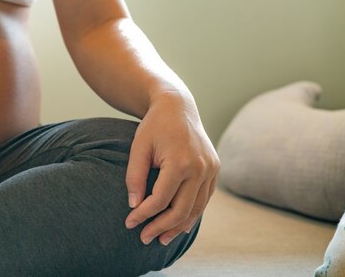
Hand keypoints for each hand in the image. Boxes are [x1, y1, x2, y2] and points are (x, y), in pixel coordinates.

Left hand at [124, 91, 219, 244]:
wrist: (177, 106)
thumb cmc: (153, 126)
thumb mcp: (138, 148)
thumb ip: (135, 177)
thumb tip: (134, 206)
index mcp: (179, 162)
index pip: (160, 199)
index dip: (143, 215)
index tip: (129, 223)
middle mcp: (200, 168)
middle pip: (181, 210)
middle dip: (161, 227)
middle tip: (144, 238)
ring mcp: (211, 169)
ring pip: (196, 208)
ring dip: (179, 226)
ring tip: (161, 238)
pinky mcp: (215, 169)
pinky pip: (204, 198)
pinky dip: (192, 213)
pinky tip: (180, 225)